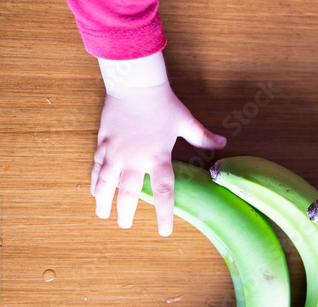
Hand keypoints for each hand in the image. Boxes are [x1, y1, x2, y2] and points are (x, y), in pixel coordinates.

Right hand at [92, 53, 225, 235]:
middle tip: (126, 225)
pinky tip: (93, 189)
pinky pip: (96, 166)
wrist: (135, 84)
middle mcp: (135, 160)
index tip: (164, 232)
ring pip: (106, 184)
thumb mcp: (186, 121)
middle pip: (129, 194)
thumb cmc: (163, 103)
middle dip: (126, 213)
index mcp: (158, 157)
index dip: (164, 215)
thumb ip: (203, 137)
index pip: (164, 193)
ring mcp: (116, 153)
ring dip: (103, 201)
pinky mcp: (103, 143)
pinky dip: (94, 180)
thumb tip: (223, 144)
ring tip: (102, 214)